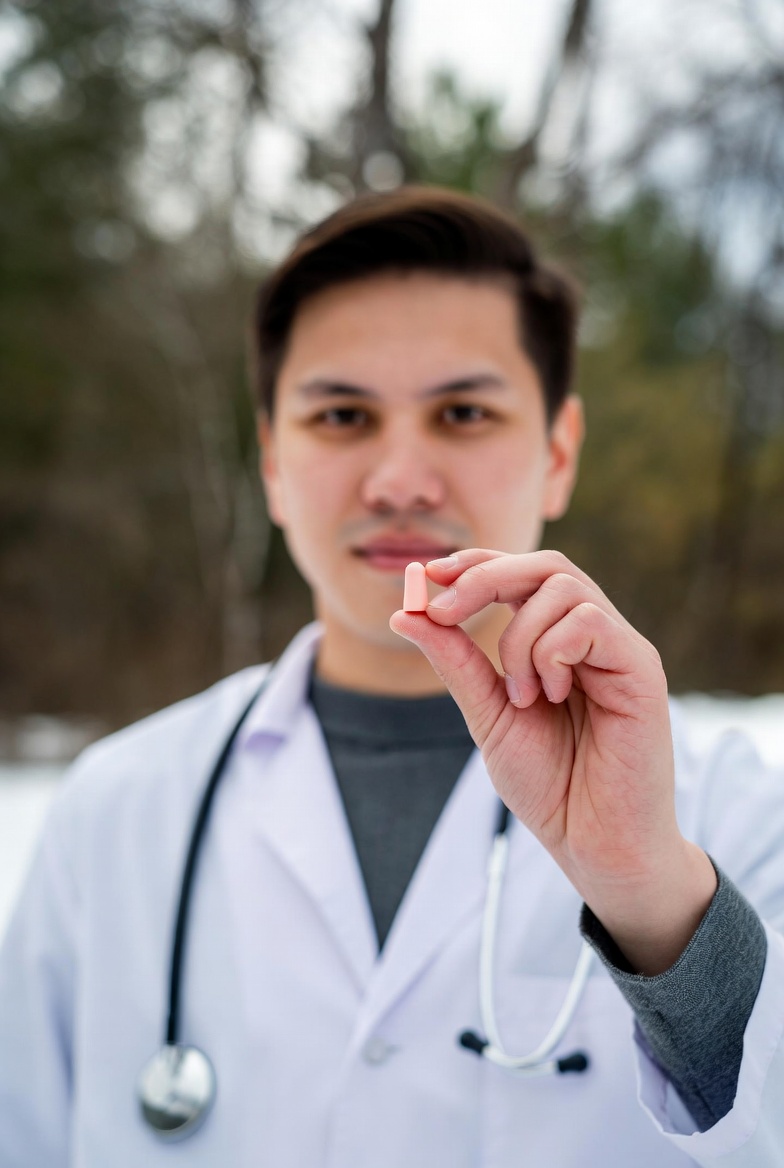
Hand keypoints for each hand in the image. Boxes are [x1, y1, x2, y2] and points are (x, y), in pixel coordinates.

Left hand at [390, 549, 716, 974]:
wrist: (594, 845)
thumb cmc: (551, 784)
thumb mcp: (488, 715)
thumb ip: (456, 662)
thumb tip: (405, 612)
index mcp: (555, 640)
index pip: (520, 574)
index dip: (474, 563)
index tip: (425, 574)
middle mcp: (591, 635)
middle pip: (544, 565)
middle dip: (484, 576)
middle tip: (443, 609)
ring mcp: (618, 648)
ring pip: (563, 587)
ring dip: (520, 637)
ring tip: (523, 696)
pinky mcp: (641, 667)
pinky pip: (590, 621)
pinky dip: (553, 651)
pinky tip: (552, 695)